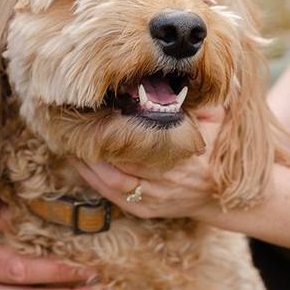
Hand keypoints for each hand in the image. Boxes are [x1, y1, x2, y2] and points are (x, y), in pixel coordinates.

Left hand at [71, 107, 223, 220]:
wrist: (218, 197)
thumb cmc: (213, 153)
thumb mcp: (215, 123)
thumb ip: (200, 103)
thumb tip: (176, 79)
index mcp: (185, 157)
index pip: (146, 140)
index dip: (121, 125)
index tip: (102, 107)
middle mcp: (167, 182)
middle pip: (124, 159)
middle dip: (99, 141)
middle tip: (76, 121)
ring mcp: (154, 199)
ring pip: (112, 179)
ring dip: (89, 161)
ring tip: (71, 140)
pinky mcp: (143, 210)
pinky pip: (111, 194)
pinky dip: (92, 178)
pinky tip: (78, 161)